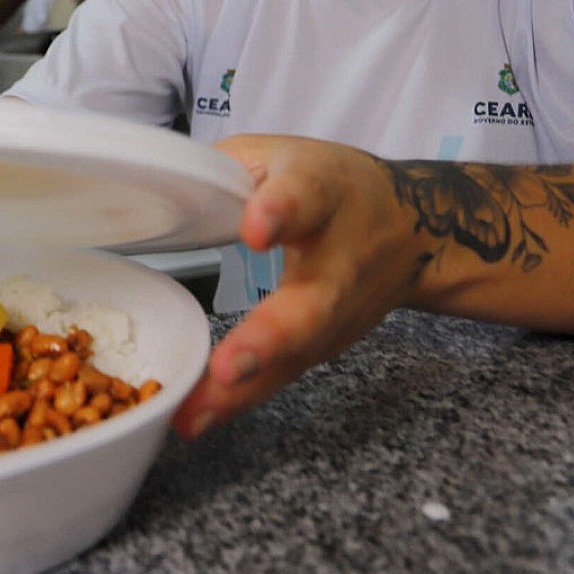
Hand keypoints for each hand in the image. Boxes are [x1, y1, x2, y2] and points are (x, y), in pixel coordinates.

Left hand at [172, 134, 431, 440]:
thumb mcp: (282, 154)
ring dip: (245, 389)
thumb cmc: (333, 187)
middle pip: (312, 303)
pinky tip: (197, 419)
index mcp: (323, 192)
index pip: (307, 198)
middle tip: (229, 365)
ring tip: (194, 414)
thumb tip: (157, 183)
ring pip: (295, 355)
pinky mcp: (324, 347)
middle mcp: (338, 260)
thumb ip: (224, 167)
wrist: (415, 230)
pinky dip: (240, 401)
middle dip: (270, 337)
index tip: (257, 230)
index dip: (283, 212)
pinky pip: (281, 376)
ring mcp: (336, 314)